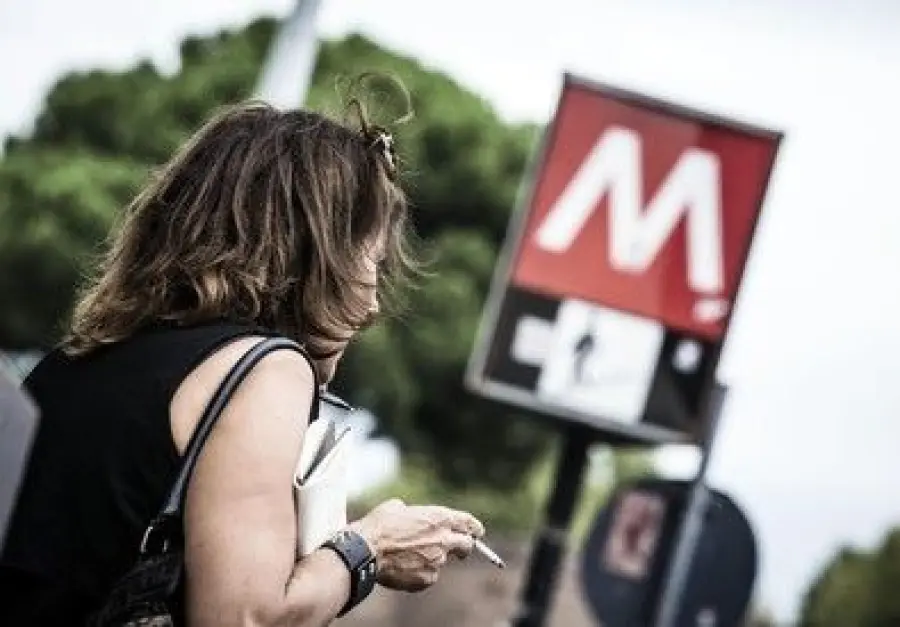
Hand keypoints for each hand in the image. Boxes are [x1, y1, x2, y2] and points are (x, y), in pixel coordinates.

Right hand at [349, 498, 484, 591]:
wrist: (367, 550)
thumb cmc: (379, 525)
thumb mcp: (397, 508)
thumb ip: (414, 514)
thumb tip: (411, 516)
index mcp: (439, 518)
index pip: (468, 523)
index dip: (474, 528)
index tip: (477, 532)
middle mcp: (444, 539)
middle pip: (466, 546)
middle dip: (463, 548)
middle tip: (457, 550)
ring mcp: (438, 561)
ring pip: (441, 562)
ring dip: (431, 559)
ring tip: (408, 556)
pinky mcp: (428, 578)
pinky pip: (428, 576)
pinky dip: (419, 573)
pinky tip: (403, 567)